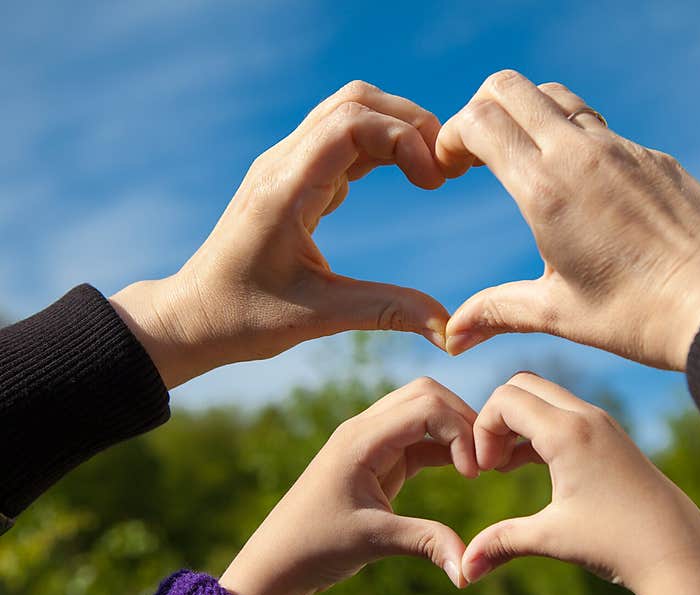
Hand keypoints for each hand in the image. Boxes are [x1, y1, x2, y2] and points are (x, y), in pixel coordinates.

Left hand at [110, 81, 448, 388]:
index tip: (434, 183)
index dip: (403, 138)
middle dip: (409, 123)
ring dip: (396, 129)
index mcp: (284, 189)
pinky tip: (405, 175)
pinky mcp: (293, 178)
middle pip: (355, 102)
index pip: (351, 123)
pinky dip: (381, 145)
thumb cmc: (244, 317)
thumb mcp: (318, 317)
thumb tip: (449, 330)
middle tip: (446, 168)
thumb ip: (386, 312)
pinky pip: (342, 139)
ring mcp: (286, 165)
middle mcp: (283, 164)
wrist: (193, 315)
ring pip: (348, 112)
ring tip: (432, 170)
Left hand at [218, 378, 478, 594]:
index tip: (474, 473)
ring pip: (424, 410)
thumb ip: (426, 543)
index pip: (426, 405)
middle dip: (462, 419)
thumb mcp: (374, 541)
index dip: (460, 430)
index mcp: (361, 438)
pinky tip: (464, 470)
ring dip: (454, 430)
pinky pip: (418, 437)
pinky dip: (444, 446)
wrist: (278, 561)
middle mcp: (366, 429)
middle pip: (427, 394)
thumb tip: (468, 571)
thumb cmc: (315, 546)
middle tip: (485, 461)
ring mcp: (371, 441)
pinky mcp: (378, 458)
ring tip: (478, 466)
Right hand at [436, 70, 699, 369]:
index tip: (450, 170)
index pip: (480, 120)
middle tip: (477, 157)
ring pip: (557, 98)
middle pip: (510, 86)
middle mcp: (582, 153)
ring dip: (527, 119)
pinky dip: (572, 140)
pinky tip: (583, 193)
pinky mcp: (654, 158)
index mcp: (547, 188)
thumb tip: (452, 337)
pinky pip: (600, 128)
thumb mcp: (558, 313)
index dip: (451, 135)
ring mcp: (623, 148)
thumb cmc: (640, 315)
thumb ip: (496, 312)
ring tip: (526, 169)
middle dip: (479, 110)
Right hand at [462, 371, 699, 594]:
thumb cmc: (618, 543)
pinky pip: (562, 413)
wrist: (679, 550)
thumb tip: (464, 571)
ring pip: (543, 397)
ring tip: (505, 467)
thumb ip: (501, 543)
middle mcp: (586, 416)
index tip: (484, 471)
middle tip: (491, 463)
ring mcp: (601, 423)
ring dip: (517, 424)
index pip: (505, 399)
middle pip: (521, 386)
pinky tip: (528, 467)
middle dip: (496, 418)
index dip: (482, 429)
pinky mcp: (610, 436)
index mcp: (568, 433)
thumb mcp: (552, 539)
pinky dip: (538, 430)